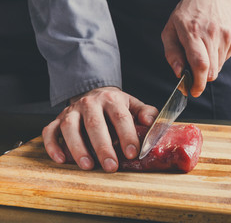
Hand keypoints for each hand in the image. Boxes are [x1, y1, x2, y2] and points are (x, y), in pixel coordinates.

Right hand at [42, 87, 157, 171]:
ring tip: (87, 166)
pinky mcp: (57, 119)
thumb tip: (151, 122)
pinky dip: (52, 145)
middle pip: (95, 124)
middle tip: (111, 166)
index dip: (127, 135)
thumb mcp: (133, 104)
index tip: (132, 153)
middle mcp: (90, 103)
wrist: (94, 93)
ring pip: (70, 128)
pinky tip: (60, 159)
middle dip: (103, 147)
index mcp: (111, 99)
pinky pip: (49, 131)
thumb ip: (145, 112)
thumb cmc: (116, 105)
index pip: (120, 117)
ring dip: (78, 148)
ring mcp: (72, 111)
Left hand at [161, 0, 230, 96]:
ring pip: (219, 67)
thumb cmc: (187, 14)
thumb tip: (179, 73)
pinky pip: (226, 58)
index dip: (198, 83)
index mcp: (192, 32)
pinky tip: (212, 44)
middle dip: (202, 79)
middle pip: (211, 71)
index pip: (200, 64)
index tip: (194, 91)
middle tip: (194, 76)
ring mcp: (226, 35)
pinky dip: (218, 58)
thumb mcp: (170, 30)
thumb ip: (172, 53)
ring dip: (209, 67)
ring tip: (203, 50)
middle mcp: (212, 34)